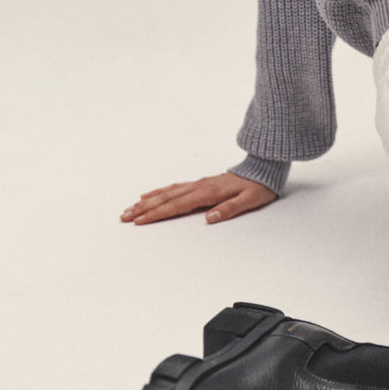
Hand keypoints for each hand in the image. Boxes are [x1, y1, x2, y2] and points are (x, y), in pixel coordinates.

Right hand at [120, 173, 276, 224]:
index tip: (140, 221)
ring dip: (147, 200)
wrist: (264, 167)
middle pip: (166, 199)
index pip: (177, 206)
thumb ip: (230, 209)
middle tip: (124, 217)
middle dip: (144, 208)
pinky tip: (150, 194)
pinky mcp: (200, 183)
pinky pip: (174, 187)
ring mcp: (198, 183)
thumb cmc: (258, 186)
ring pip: (167, 192)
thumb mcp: (249, 200)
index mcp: (208, 193)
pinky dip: (159, 191)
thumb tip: (210, 218)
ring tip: (130, 207)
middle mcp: (199, 186)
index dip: (157, 214)